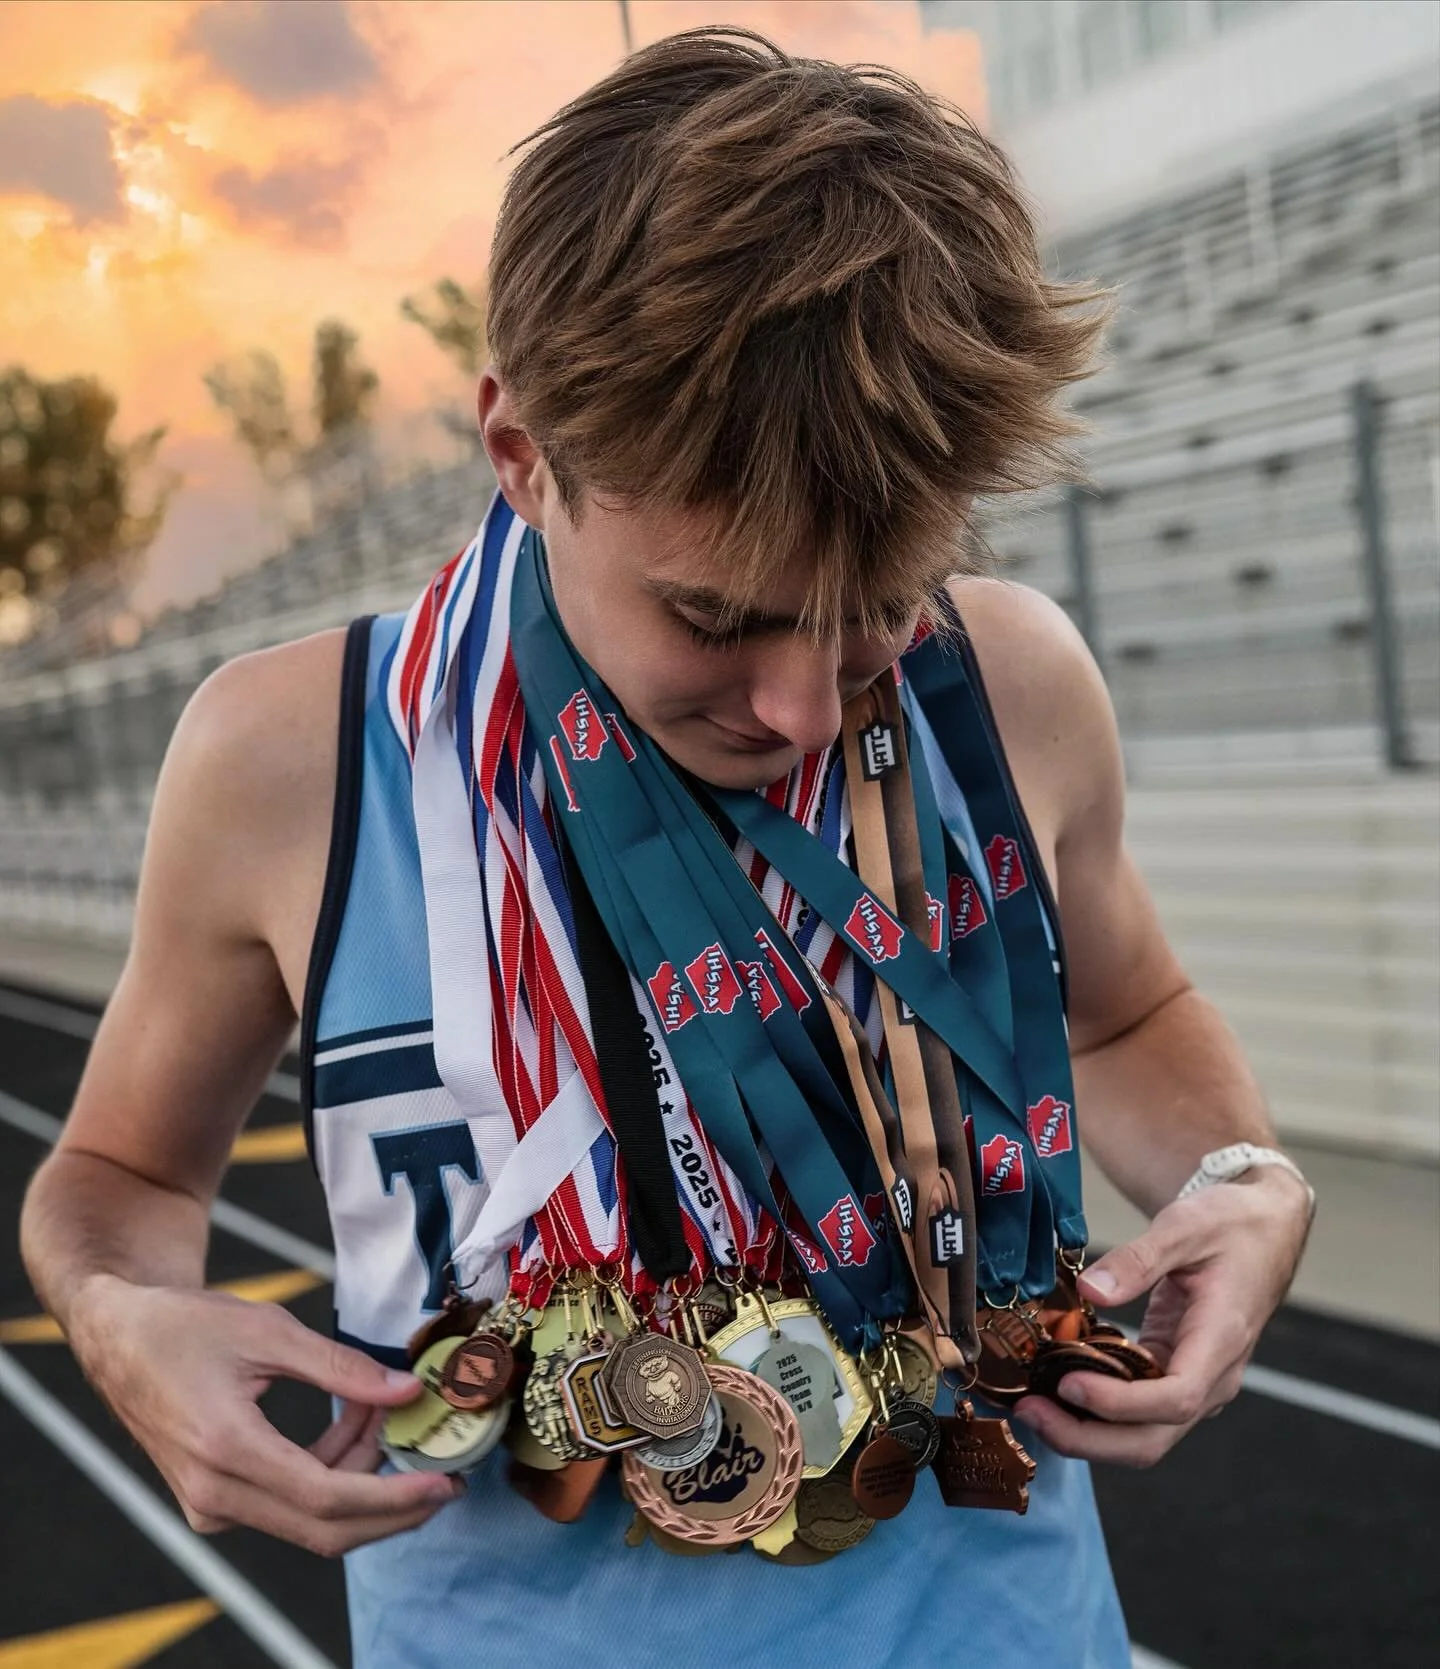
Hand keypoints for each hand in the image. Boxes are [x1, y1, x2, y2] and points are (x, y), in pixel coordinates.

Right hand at [68, 1276, 463, 1554]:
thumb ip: (342, 1367)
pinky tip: (355, 1423)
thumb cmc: (186, 1325)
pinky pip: (288, 1505)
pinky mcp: (213, 1501)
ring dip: (363, 1477)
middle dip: (392, 1508)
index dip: (391, 1497)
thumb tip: (407, 1390)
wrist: (119, 1339)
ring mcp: (210, 1506)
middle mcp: (214, 1494)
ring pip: (310, 1519)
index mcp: (225, 1449)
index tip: (441, 1483)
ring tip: (391, 1415)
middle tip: (445, 1478)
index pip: (326, 1498)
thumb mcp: (269, 1331)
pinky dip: (332, 1471)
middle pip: (324, 1528)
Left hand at [1013, 1167, 1312, 1467]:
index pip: (1175, 1398)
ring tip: (1031, 1405)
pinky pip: (1135, 1409)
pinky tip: (1054, 1386)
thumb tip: (1091, 1290)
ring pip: (1142, 1434)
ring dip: (1086, 1431)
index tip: (1067, 1383)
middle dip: (1088, 1438)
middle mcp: (1212, 1377)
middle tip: (1029, 1411)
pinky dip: (1095, 1409)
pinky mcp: (1174, 1374)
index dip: (1119, 1403)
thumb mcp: (1185, 1227)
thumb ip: (1139, 1259)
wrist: (1264, 1230)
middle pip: (1153, 1438)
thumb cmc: (1233, 1226)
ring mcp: (1195, 1382)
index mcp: (1221, 1341)